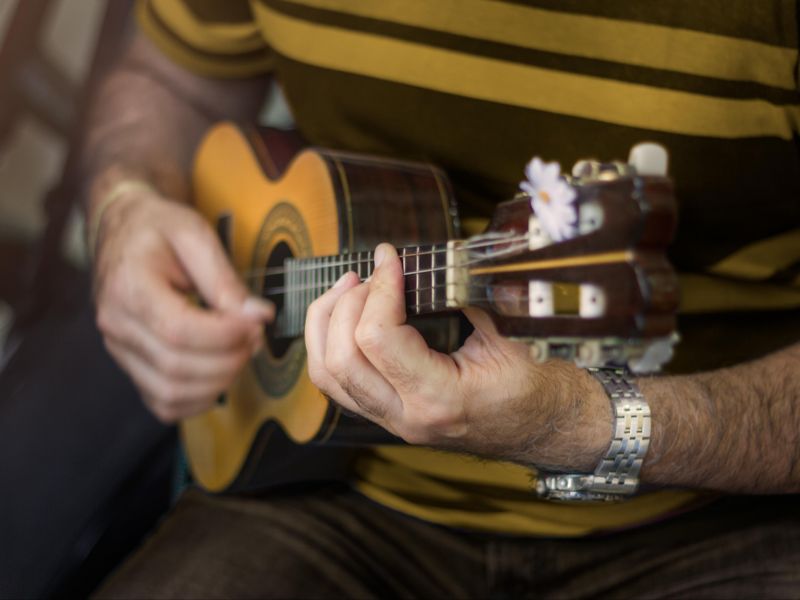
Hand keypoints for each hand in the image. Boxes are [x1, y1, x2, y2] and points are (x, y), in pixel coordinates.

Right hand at [93, 188, 273, 422]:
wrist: (122, 229)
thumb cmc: (159, 229)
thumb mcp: (195, 235)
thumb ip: (225, 280)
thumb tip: (258, 317)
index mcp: (129, 286)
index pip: (179, 330)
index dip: (226, 335)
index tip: (256, 322)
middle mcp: (116, 324)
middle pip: (177, 366)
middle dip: (230, 359)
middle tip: (256, 337)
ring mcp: (118, 349)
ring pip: (170, 392)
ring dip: (219, 382)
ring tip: (241, 352)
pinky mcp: (129, 364)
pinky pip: (162, 403)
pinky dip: (198, 400)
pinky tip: (220, 374)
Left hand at [306, 243, 610, 470]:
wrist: (548, 427)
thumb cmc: (536, 384)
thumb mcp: (508, 335)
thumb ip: (464, 297)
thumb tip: (428, 257)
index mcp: (440, 399)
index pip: (379, 339)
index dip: (380, 286)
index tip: (392, 257)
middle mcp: (407, 417)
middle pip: (340, 359)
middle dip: (346, 304)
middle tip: (370, 273)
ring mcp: (393, 421)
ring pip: (327, 376)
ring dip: (327, 323)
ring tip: (349, 287)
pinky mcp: (387, 415)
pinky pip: (337, 384)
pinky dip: (331, 343)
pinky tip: (346, 315)